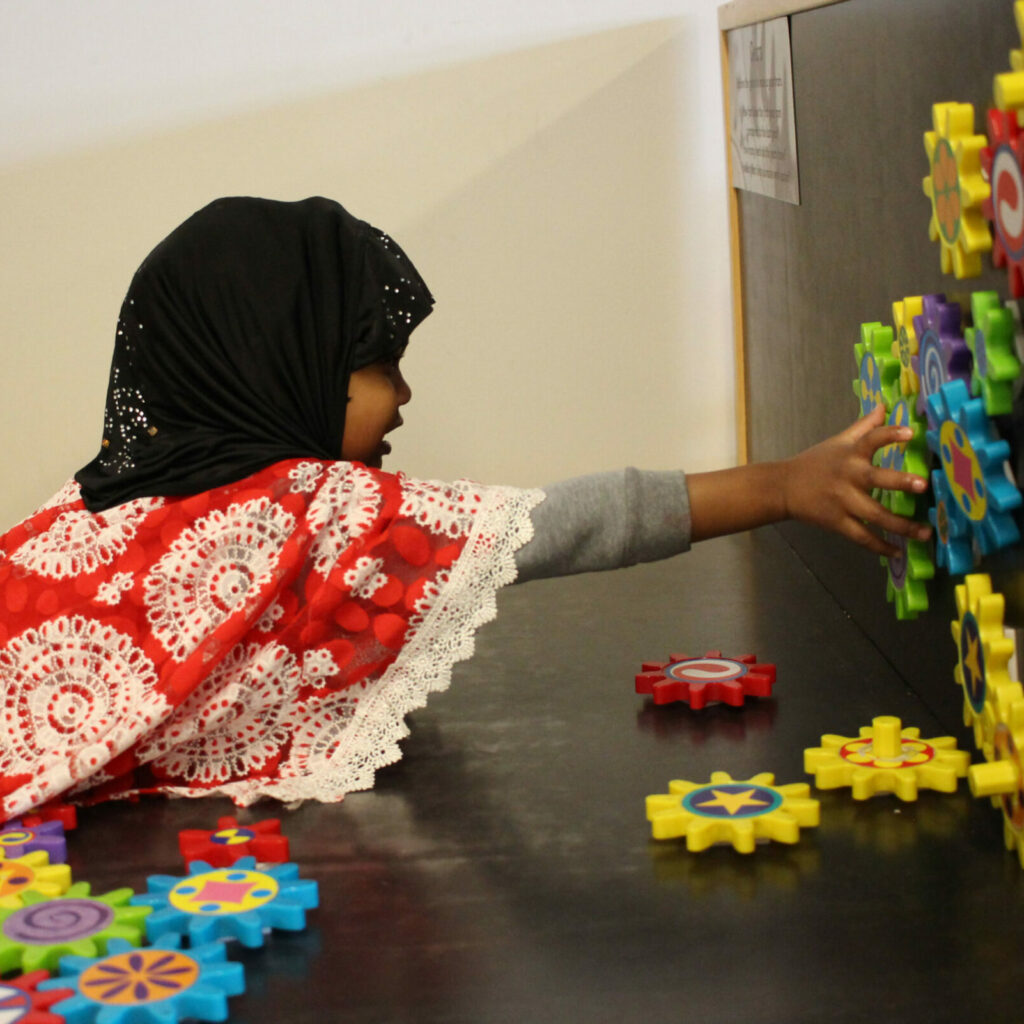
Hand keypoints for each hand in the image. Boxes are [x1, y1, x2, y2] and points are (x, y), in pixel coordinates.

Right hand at [779, 404, 931, 556]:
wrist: (783, 487)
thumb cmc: (815, 463)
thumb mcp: (838, 441)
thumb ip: (864, 426)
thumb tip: (884, 406)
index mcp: (850, 454)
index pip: (871, 439)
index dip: (889, 434)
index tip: (910, 433)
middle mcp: (848, 476)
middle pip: (876, 479)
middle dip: (900, 481)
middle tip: (923, 486)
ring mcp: (842, 501)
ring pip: (875, 515)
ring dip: (902, 525)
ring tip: (925, 532)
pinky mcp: (836, 522)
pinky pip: (861, 536)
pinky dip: (880, 546)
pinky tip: (898, 551)